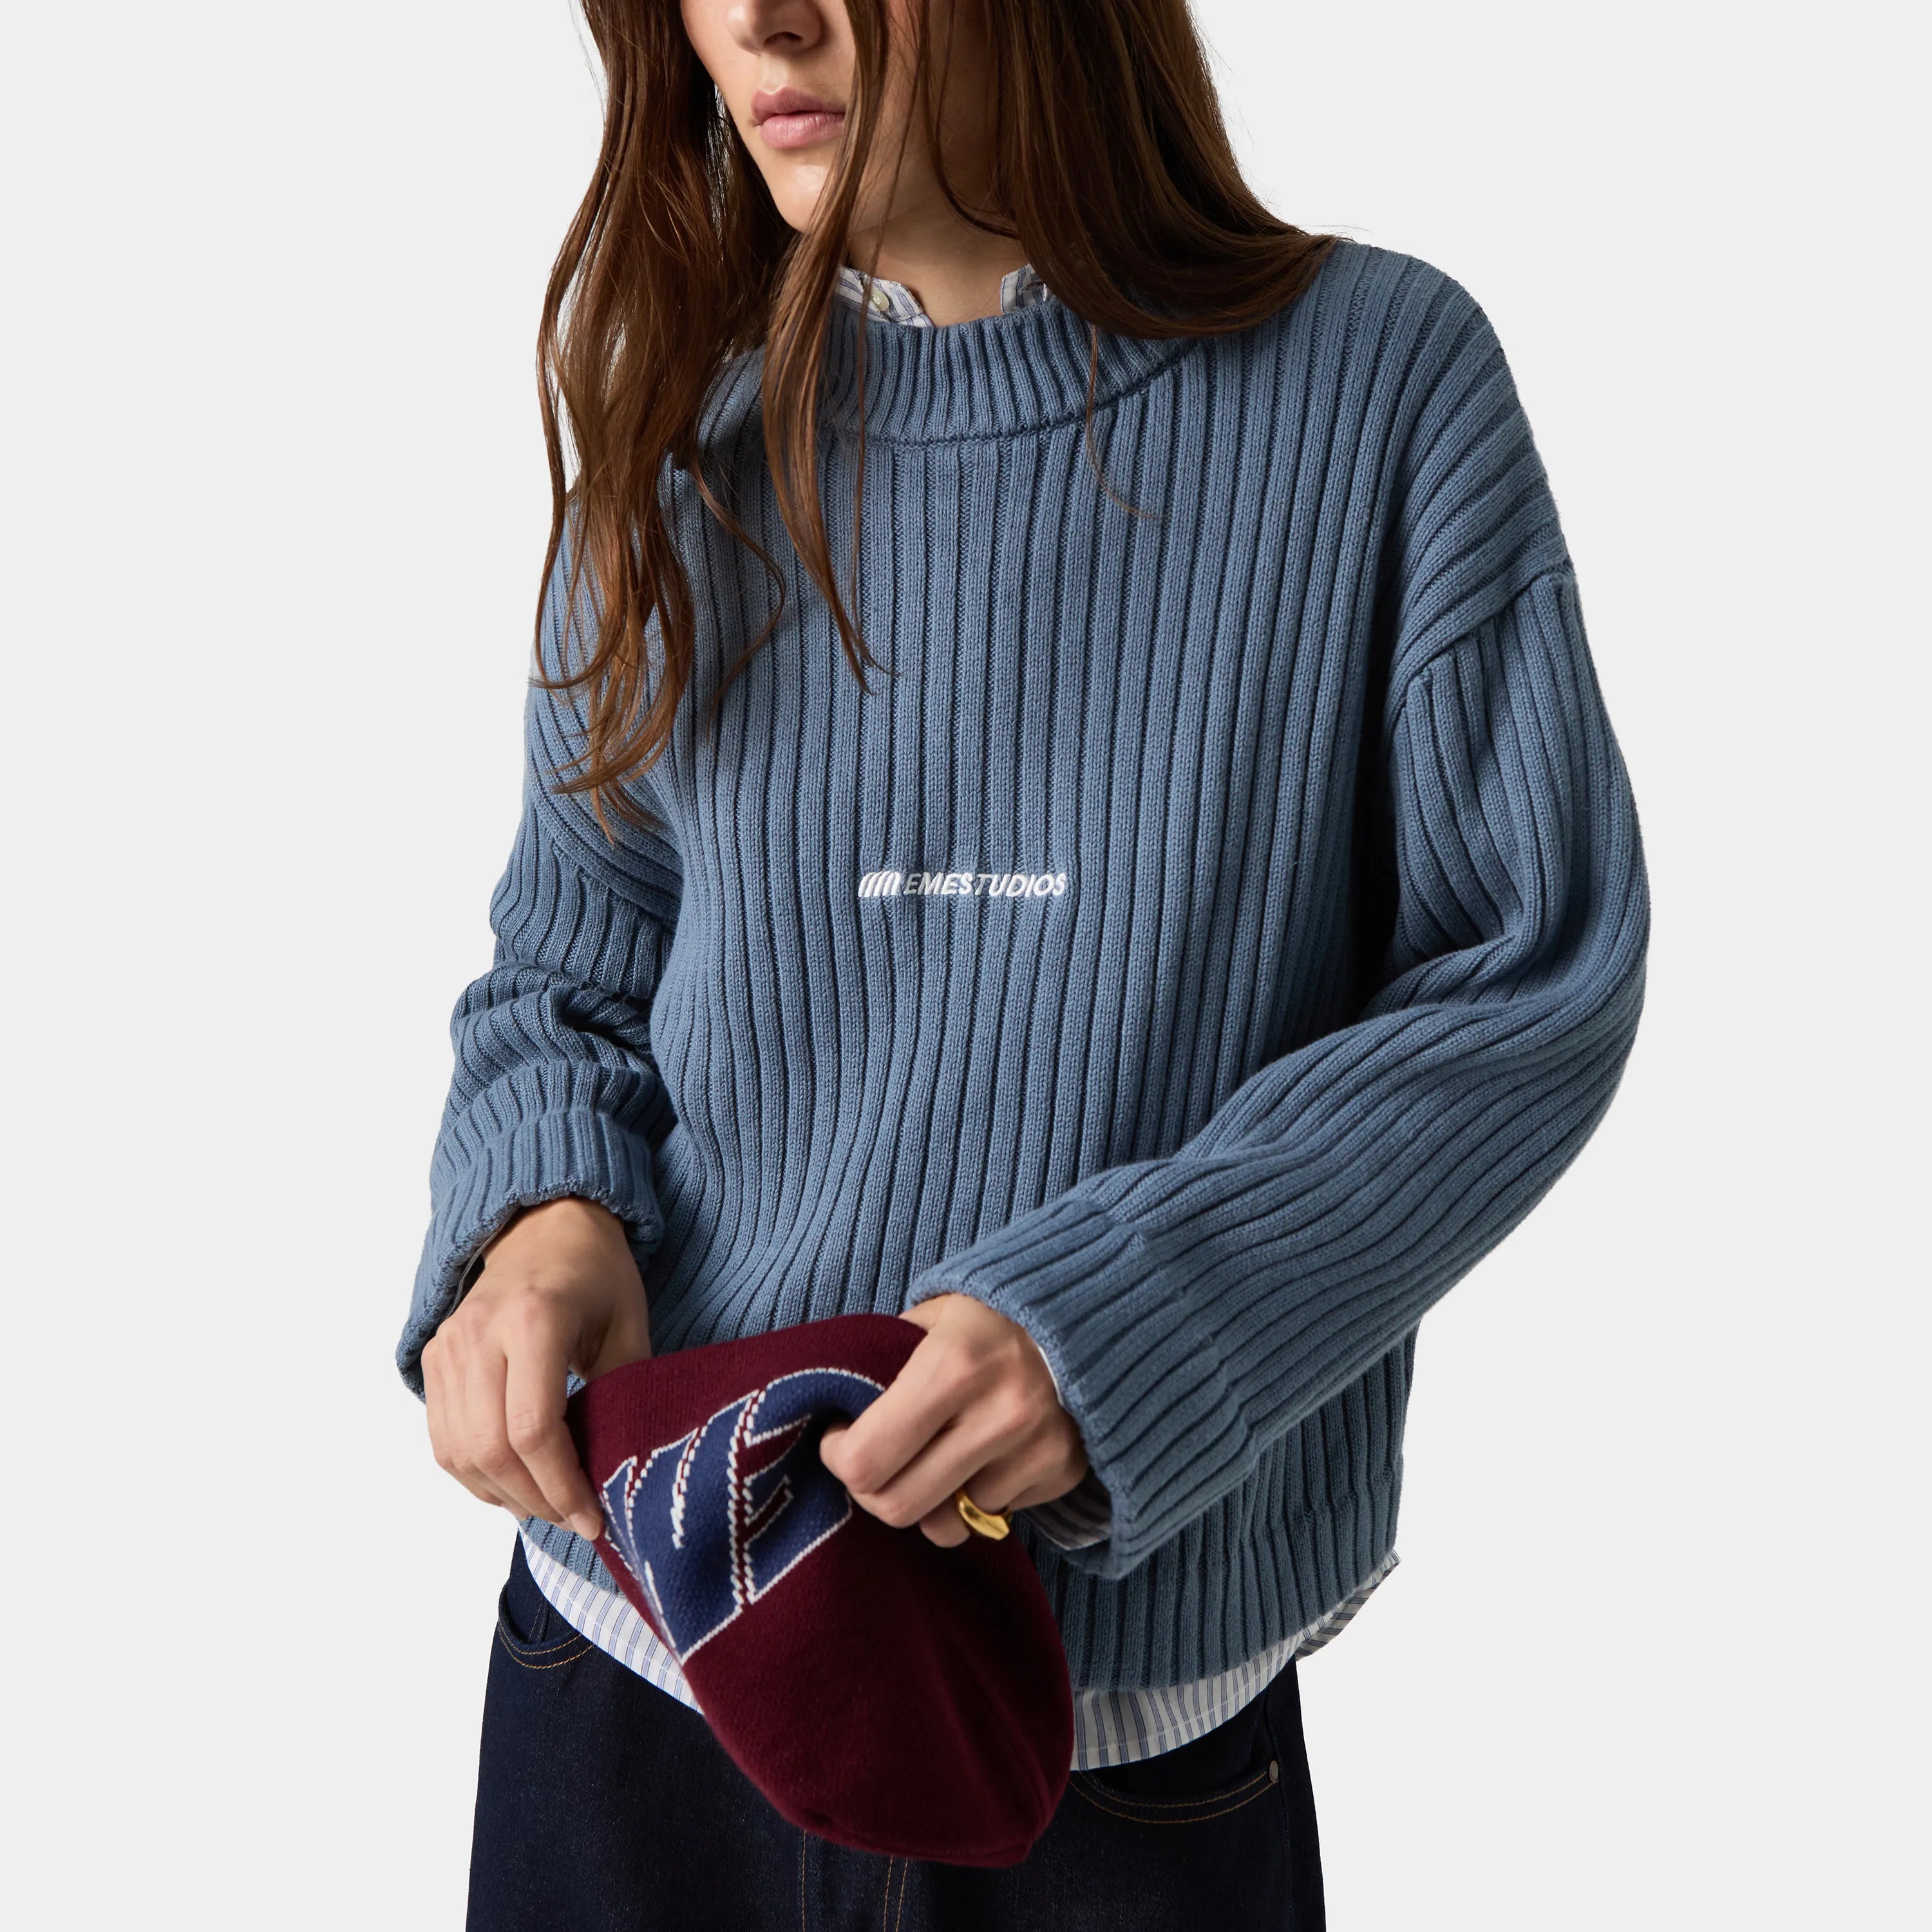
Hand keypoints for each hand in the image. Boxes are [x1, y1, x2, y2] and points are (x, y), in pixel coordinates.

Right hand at [420, 1197, 650, 1541]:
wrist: (545, 1224)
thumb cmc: (596, 1274)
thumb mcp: (629, 1326)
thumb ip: (625, 1395)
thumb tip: (622, 1472)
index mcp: (533, 1319)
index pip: (532, 1430)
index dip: (561, 1486)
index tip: (593, 1517)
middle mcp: (480, 1333)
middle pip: (490, 1449)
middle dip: (535, 1499)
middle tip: (574, 1518)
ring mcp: (449, 1345)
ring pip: (459, 1452)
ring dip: (504, 1495)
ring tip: (547, 1506)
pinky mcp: (434, 1358)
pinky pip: (443, 1438)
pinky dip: (475, 1474)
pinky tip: (513, 1484)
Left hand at [816, 1293, 1088, 1547]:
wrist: (1089, 1313)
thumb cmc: (989, 1316)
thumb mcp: (929, 1318)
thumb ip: (881, 1364)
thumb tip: (833, 1414)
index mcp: (952, 1367)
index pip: (866, 1460)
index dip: (839, 1457)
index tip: (841, 1438)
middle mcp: (999, 1414)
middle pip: (900, 1506)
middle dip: (875, 1489)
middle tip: (877, 1460)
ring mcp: (1035, 1449)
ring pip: (947, 1522)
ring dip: (932, 1496)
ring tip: (937, 1453)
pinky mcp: (1062, 1471)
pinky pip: (993, 1514)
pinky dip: (978, 1494)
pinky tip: (986, 1452)